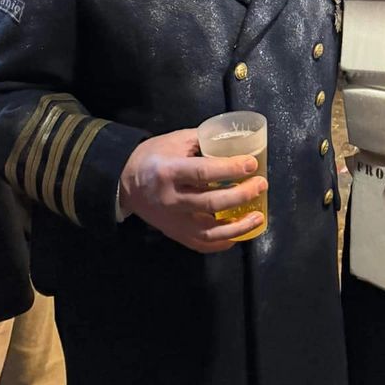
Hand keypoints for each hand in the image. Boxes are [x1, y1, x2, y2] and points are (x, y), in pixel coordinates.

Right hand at [119, 129, 266, 250]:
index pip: (204, 172)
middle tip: (261, 185)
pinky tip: (239, 234)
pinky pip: (201, 244)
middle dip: (241, 195)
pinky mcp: (174, 233)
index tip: (252, 164)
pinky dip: (222, 242)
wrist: (124, 182)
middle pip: (211, 202)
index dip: (231, 169)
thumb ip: (203, 140)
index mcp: (169, 171)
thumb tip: (234, 141)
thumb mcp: (175, 140)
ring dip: (238, 226)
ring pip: (209, 231)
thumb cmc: (152, 156)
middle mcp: (171, 199)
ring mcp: (172, 220)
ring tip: (258, 216)